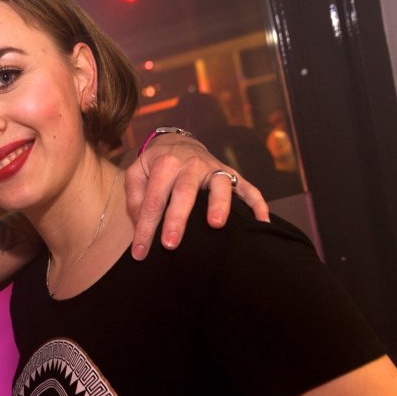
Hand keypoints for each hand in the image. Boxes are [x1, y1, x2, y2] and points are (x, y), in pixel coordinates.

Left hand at [124, 134, 270, 260]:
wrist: (179, 142)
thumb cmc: (155, 165)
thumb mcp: (137, 173)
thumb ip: (135, 196)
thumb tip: (140, 221)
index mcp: (165, 164)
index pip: (153, 200)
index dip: (145, 228)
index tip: (140, 253)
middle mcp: (190, 164)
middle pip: (184, 193)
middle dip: (177, 219)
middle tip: (170, 244)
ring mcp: (213, 169)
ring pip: (219, 185)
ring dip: (219, 205)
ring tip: (215, 225)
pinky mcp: (231, 174)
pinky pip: (248, 188)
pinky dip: (257, 204)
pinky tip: (261, 222)